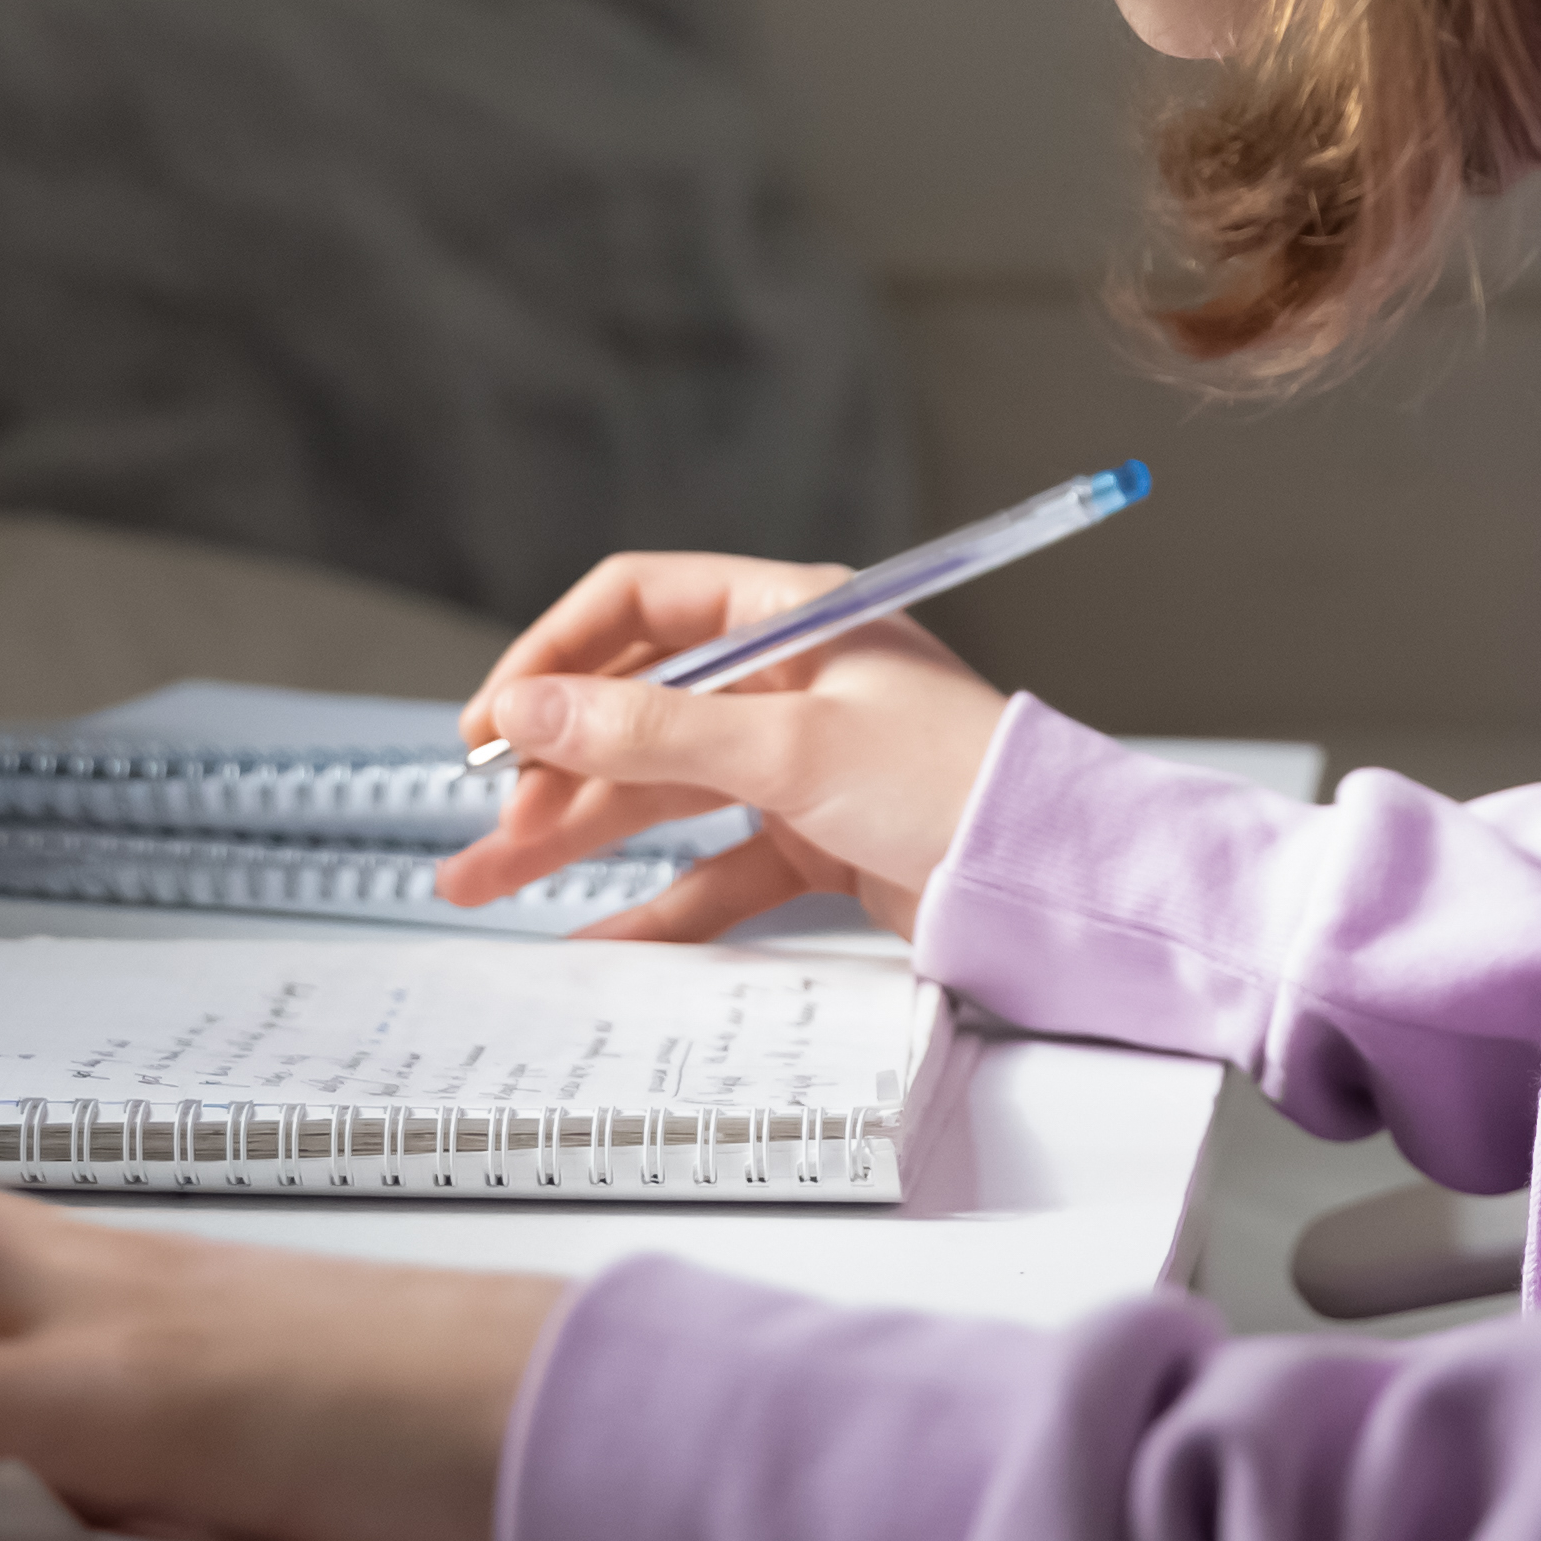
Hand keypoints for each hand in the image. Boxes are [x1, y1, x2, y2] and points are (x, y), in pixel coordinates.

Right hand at [431, 549, 1010, 939]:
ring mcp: (799, 759)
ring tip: (488, 883)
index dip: (553, 658)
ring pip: (662, 792)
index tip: (489, 723)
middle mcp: (788, 679)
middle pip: (637, 711)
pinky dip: (657, 898)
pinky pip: (713, 865)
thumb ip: (650, 735)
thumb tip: (528, 711)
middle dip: (551, 770)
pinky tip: (596, 934)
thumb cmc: (958, 783)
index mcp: (791, 615)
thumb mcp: (789, 750)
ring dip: (579, 835)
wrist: (1058, 881)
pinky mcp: (817, 836)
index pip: (640, 606)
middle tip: (482, 833)